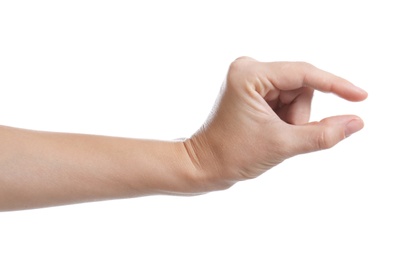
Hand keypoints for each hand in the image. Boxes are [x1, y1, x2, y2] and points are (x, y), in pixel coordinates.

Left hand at [184, 57, 367, 190]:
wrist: (205, 166)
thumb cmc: (232, 155)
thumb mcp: (282, 145)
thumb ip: (323, 134)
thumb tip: (356, 122)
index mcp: (250, 74)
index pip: (304, 74)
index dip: (336, 85)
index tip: (361, 96)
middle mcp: (249, 69)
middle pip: (301, 86)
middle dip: (299, 115)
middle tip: (280, 134)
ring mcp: (251, 79)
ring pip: (297, 95)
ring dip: (293, 120)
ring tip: (271, 134)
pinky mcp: (254, 90)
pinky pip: (287, 101)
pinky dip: (287, 120)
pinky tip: (268, 131)